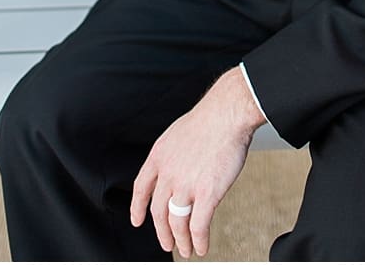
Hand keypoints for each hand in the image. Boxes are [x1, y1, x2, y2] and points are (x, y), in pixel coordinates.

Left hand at [130, 68, 264, 257]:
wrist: (227, 114)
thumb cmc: (212, 117)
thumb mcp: (180, 132)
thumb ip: (177, 152)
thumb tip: (184, 163)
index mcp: (159, 157)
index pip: (142, 188)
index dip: (138, 208)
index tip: (138, 220)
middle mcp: (168, 174)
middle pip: (159, 212)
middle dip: (162, 232)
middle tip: (167, 244)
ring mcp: (185, 186)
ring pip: (177, 223)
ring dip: (181, 241)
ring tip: (186, 250)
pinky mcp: (206, 194)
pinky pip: (199, 225)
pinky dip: (199, 240)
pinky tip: (202, 247)